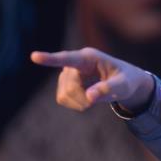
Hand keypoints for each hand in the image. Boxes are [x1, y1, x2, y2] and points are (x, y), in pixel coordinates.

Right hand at [30, 47, 154, 112]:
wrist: (123, 82)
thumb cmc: (126, 80)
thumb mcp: (124, 85)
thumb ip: (109, 89)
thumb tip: (89, 97)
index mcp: (89, 57)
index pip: (67, 58)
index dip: (50, 59)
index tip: (34, 56)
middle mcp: (75, 62)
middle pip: (70, 87)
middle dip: (84, 99)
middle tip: (100, 99)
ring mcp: (68, 72)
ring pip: (64, 94)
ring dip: (80, 102)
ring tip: (95, 97)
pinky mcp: (64, 83)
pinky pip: (62, 99)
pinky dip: (75, 104)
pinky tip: (86, 98)